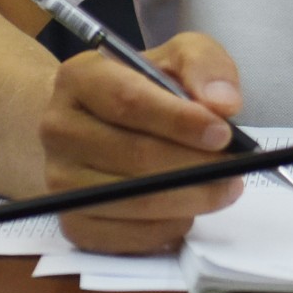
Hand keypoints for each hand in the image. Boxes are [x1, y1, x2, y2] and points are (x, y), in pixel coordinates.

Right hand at [39, 32, 247, 253]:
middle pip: (133, 155)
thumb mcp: (179, 56)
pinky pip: (126, 237)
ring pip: (133, 201)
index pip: (128, 101)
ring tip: (223, 188)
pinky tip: (188, 208)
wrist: (98, 123)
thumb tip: (223, 104)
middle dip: (194, 165)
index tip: (222, 134)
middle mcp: (58, 129)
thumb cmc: (145, 87)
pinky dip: (167, 227)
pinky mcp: (71, 223)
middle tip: (234, 168)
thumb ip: (204, 66)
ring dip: (189, 199)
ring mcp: (59, 181)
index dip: (179, 121)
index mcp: (79, 78)